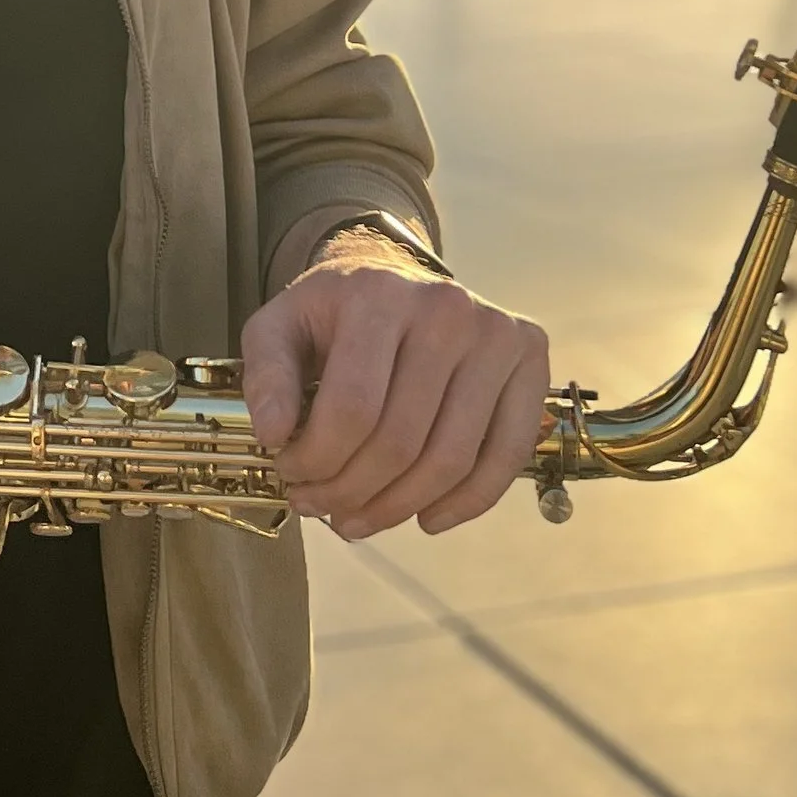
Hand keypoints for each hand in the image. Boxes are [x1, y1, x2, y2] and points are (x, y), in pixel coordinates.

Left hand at [241, 229, 549, 540]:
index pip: (353, 408)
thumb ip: (266, 375)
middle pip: (400, 441)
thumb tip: (275, 434)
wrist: (393, 277)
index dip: (317, 460)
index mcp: (378, 295)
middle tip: (322, 508)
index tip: (293, 476)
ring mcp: (496, 333)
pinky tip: (427, 518)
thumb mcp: (279, 327)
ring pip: (450, 458)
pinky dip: (467, 503)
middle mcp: (446, 309)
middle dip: (351, 492)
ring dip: (399, 508)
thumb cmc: (334, 313)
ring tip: (360, 519)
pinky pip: (506, 455)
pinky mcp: (530, 358)